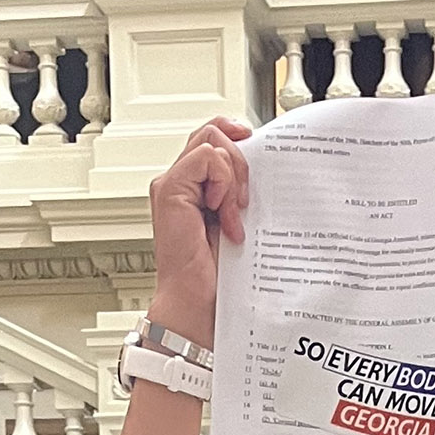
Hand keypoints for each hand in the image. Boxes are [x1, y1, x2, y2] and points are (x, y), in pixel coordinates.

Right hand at [147, 117, 250, 348]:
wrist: (199, 302)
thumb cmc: (218, 274)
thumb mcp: (239, 222)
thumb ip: (241, 193)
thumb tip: (265, 167)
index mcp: (194, 187)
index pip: (213, 139)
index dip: (236, 135)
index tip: (258, 147)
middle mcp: (180, 182)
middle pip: (212, 132)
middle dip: (240, 159)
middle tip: (246, 202)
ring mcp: (172, 185)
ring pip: (210, 142)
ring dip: (232, 177)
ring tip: (232, 215)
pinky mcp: (169, 191)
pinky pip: (206, 159)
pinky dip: (223, 183)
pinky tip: (222, 214)